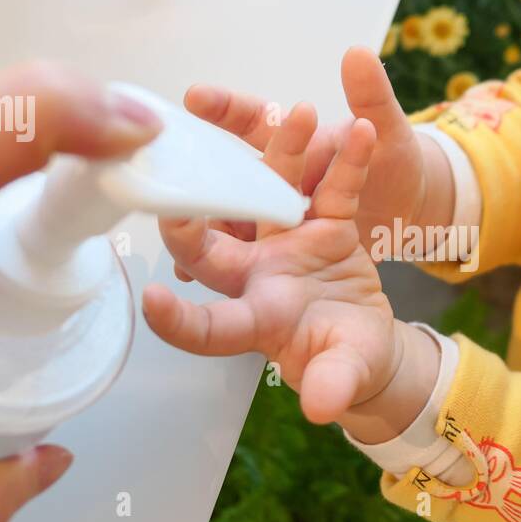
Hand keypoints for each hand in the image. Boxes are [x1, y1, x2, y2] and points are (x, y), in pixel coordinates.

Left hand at [144, 102, 404, 423]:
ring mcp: (289, 243)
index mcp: (255, 321)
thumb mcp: (343, 377)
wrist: (368, 340)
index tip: (153, 302)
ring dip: (285, 153)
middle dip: (196, 217)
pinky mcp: (326, 222)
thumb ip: (333, 385)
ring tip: (299, 114)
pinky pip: (335, 186)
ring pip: (275, 192)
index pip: (208, 327)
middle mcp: (258, 275)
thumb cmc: (344, 365)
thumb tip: (324, 407)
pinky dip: (348, 160)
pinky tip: (359, 129)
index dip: (180, 320)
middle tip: (179, 189)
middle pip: (218, 243)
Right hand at [177, 47, 452, 257]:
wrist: (411, 213)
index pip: (258, 119)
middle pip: (234, 173)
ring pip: (230, 215)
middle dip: (201, 175)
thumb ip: (372, 99)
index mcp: (300, 140)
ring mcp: (277, 213)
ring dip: (203, 224)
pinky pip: (243, 254)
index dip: (227, 108)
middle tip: (170, 176)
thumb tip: (358, 54)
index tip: (196, 97)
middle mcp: (280, 174)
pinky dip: (216, 262)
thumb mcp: (390, 136)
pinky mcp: (282, 248)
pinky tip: (187, 273)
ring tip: (173, 235)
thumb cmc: (399, 166)